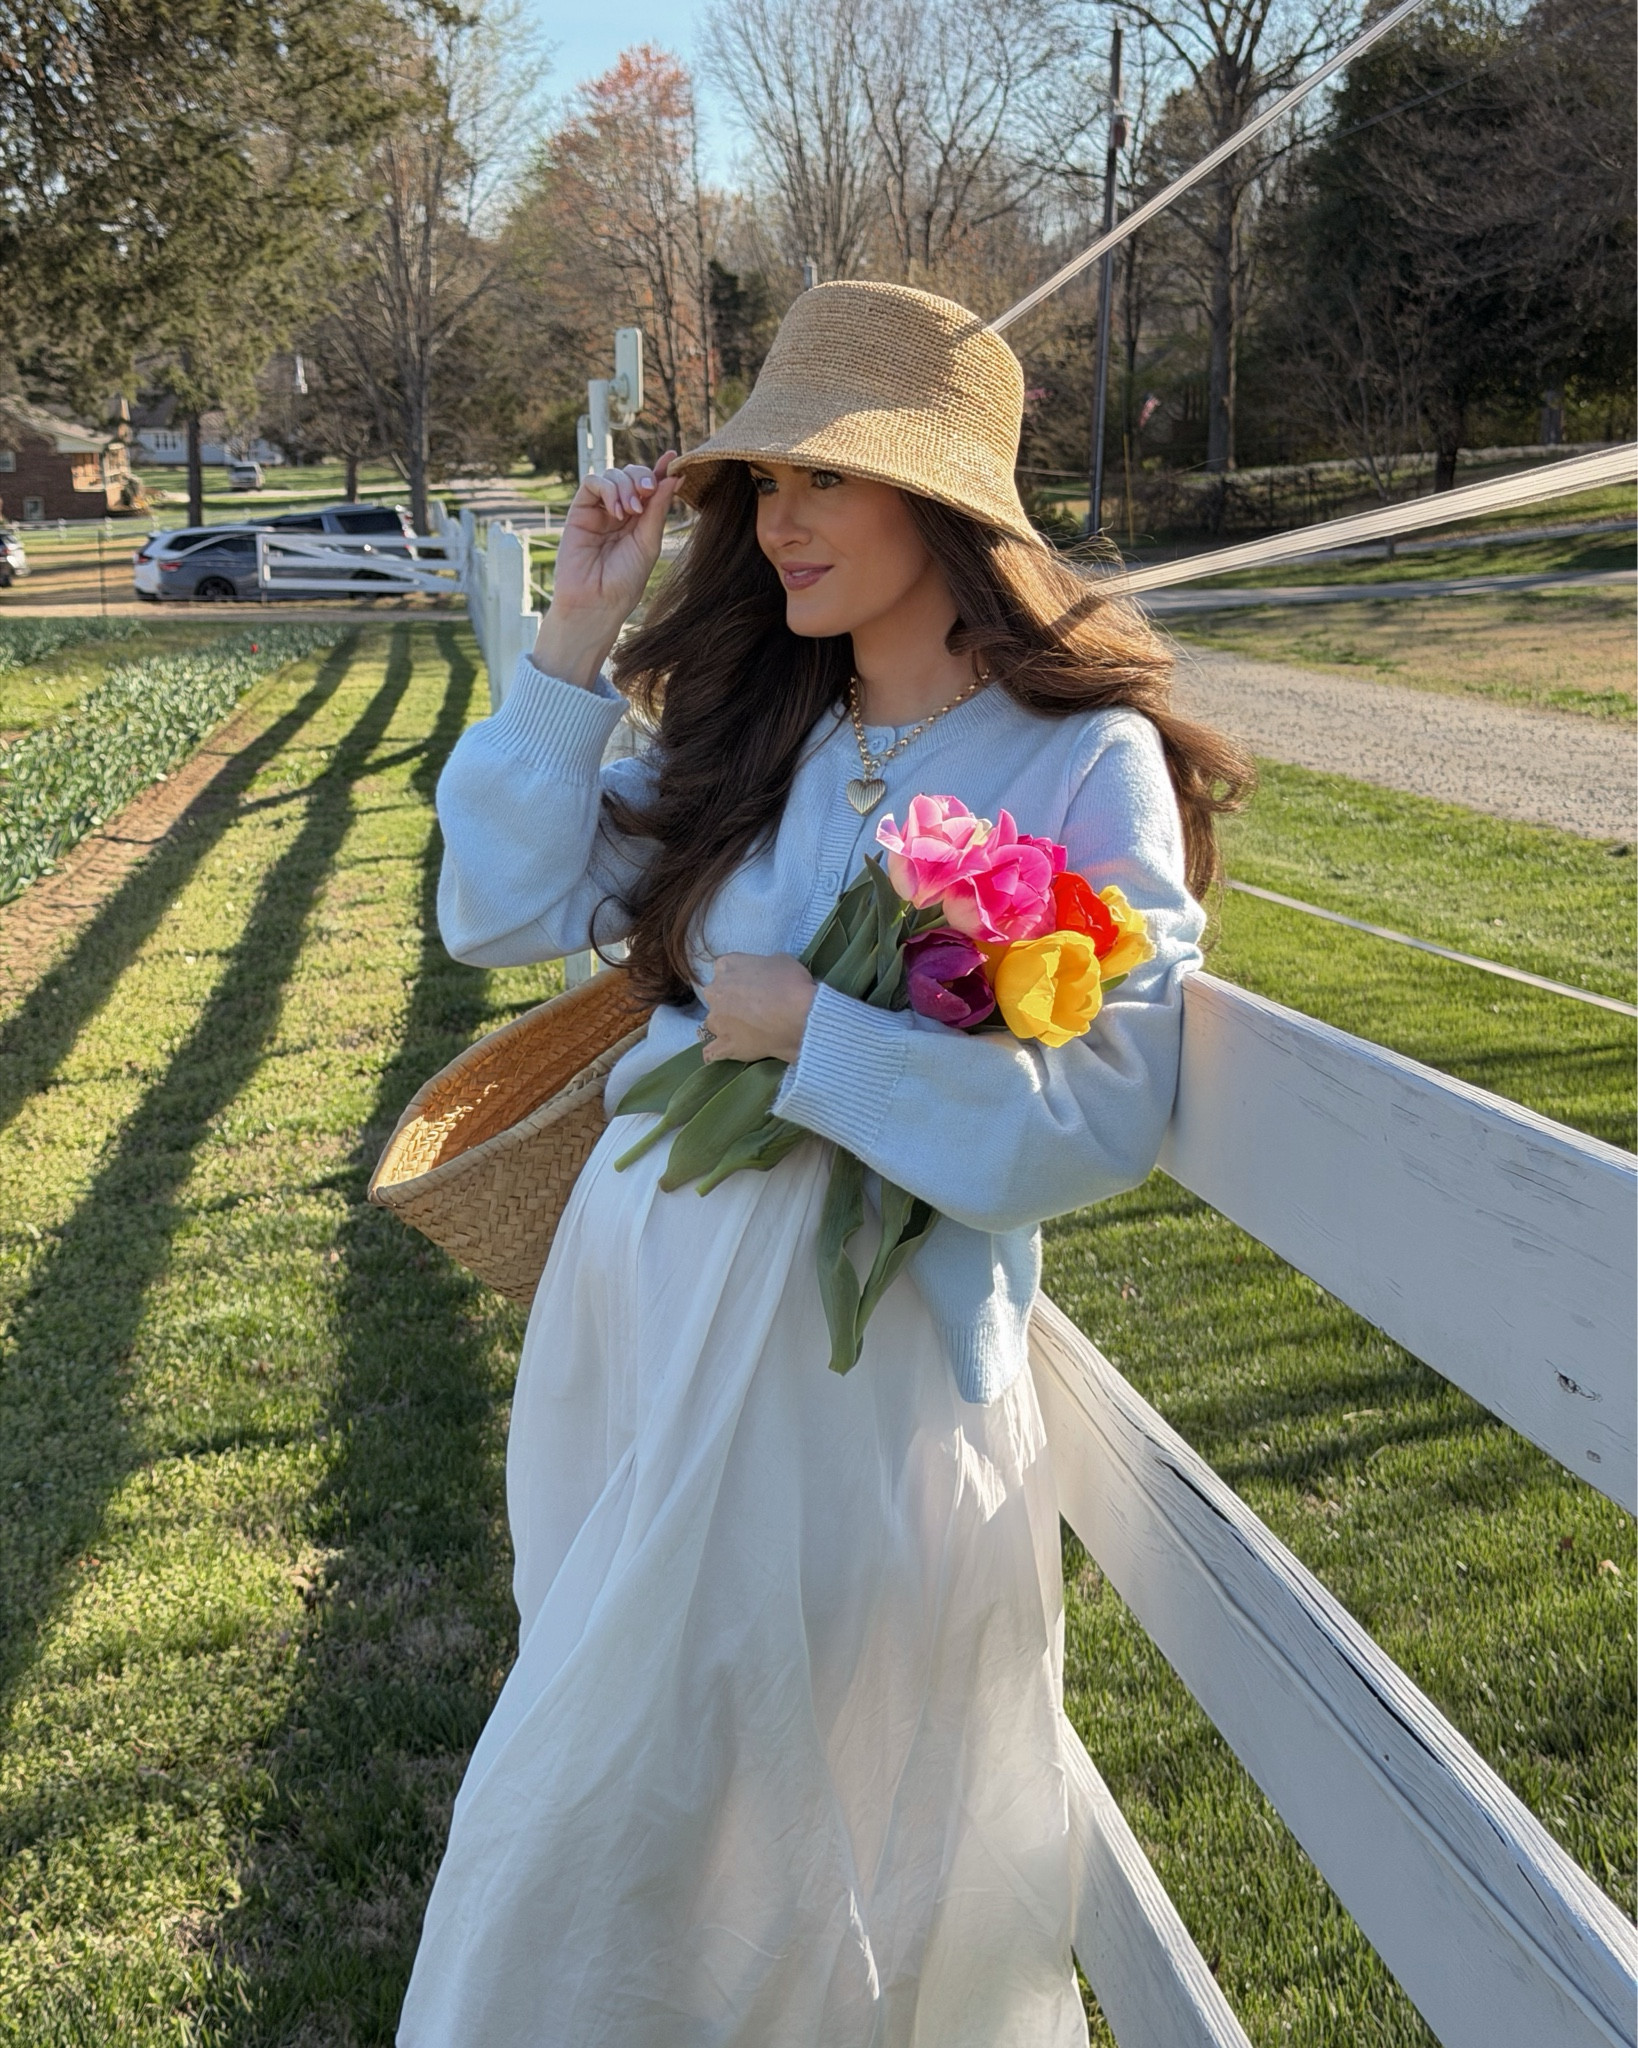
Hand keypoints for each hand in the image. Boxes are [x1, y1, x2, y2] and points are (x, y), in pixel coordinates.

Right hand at [533, 453, 680, 687]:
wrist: (596, 602)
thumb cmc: (624, 582)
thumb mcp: (648, 543)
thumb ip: (657, 510)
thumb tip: (674, 477)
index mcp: (640, 520)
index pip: (651, 487)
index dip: (661, 470)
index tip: (674, 458)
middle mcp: (620, 512)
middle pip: (632, 475)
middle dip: (642, 477)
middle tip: (647, 492)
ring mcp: (599, 510)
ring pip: (613, 474)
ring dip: (625, 485)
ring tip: (630, 512)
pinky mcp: (579, 511)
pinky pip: (592, 483)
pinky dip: (607, 489)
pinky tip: (616, 511)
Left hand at [700, 954, 816, 1065]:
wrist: (800, 1017)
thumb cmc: (792, 984)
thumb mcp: (781, 960)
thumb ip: (763, 965)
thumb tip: (766, 975)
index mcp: (726, 966)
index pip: (726, 969)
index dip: (741, 978)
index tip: (755, 986)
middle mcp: (715, 992)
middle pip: (717, 995)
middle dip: (731, 1001)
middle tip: (754, 1008)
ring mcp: (717, 1020)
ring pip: (715, 1022)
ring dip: (727, 1025)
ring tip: (749, 1032)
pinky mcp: (724, 1045)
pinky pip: (712, 1052)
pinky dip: (717, 1052)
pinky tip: (726, 1051)